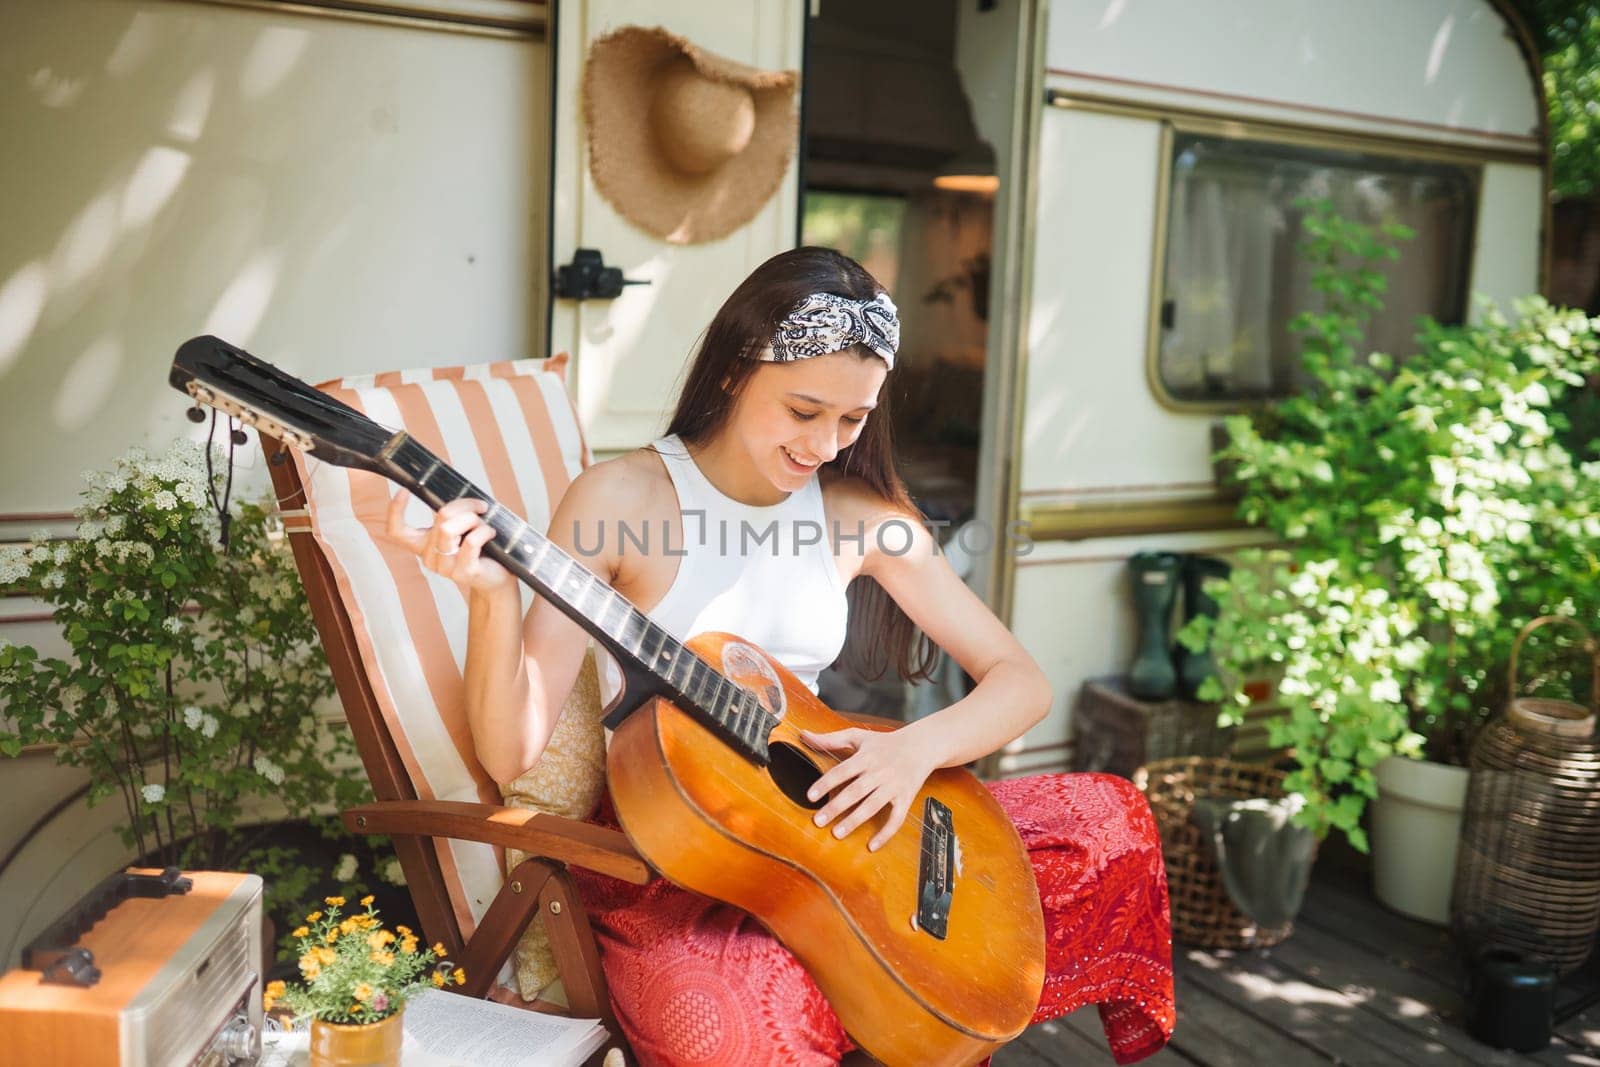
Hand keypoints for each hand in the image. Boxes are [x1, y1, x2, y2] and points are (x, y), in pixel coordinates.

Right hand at [384, 489, 512, 594]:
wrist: (497, 577)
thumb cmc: (481, 548)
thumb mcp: (461, 528)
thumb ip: (453, 514)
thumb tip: (455, 488)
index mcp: (423, 544)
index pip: (397, 531)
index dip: (394, 511)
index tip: (403, 490)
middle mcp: (429, 557)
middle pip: (441, 516)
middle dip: (465, 505)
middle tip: (481, 507)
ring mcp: (445, 567)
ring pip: (450, 528)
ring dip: (474, 519)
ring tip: (485, 525)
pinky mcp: (463, 572)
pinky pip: (471, 541)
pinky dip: (484, 531)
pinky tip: (491, 533)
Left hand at [801, 724, 939, 850]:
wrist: (920, 746)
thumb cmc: (884, 742)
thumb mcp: (858, 736)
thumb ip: (830, 739)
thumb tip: (804, 735)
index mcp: (866, 757)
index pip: (842, 771)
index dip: (826, 783)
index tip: (810, 796)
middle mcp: (880, 772)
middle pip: (856, 791)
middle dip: (836, 807)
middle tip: (818, 821)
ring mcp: (894, 786)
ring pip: (873, 806)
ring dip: (854, 820)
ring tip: (837, 833)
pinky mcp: (906, 798)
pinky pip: (896, 819)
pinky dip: (885, 833)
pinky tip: (871, 846)